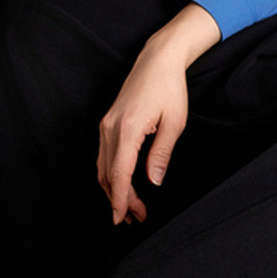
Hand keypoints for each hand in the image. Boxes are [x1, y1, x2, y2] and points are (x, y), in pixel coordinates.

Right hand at [97, 3, 220, 224]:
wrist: (158, 59)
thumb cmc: (170, 88)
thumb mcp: (174, 123)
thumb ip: (161, 154)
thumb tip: (153, 182)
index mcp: (127, 129)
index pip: (118, 173)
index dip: (119, 199)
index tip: (121, 218)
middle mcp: (110, 128)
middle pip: (107, 174)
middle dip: (119, 199)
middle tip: (136, 218)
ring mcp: (105, 124)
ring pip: (102, 167)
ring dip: (114, 189)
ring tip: (130, 208)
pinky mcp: (107, 122)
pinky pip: (104, 155)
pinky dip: (110, 174)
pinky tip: (122, 184)